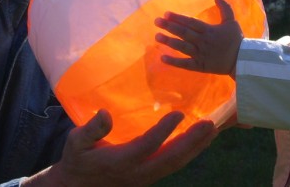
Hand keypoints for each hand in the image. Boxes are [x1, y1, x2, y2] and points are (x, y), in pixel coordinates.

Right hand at [23, 109, 216, 186]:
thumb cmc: (77, 160)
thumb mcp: (76, 143)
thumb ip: (91, 130)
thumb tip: (105, 113)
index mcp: (121, 161)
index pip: (147, 146)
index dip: (164, 131)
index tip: (179, 113)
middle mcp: (139, 171)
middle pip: (172, 158)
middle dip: (193, 141)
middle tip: (210, 124)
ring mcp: (147, 176)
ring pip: (177, 164)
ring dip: (196, 147)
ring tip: (213, 130)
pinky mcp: (151, 175)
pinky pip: (174, 165)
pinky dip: (190, 152)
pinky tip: (201, 140)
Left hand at [154, 0, 242, 76]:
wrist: (243, 60)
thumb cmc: (236, 40)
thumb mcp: (232, 21)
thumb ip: (224, 7)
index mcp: (209, 30)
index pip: (191, 22)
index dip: (178, 17)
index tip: (166, 13)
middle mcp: (203, 41)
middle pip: (184, 33)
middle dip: (170, 27)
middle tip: (157, 21)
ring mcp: (201, 54)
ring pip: (182, 47)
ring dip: (169, 42)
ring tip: (157, 36)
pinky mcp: (200, 66)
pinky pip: (185, 64)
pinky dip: (174, 62)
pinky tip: (162, 58)